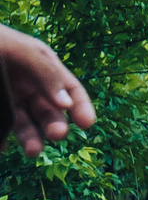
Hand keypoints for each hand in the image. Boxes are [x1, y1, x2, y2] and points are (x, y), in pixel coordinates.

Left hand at [0, 26, 92, 158]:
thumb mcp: (21, 49)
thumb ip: (46, 72)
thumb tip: (66, 104)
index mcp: (42, 69)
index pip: (70, 90)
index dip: (81, 106)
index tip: (87, 124)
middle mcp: (27, 89)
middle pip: (49, 112)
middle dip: (55, 125)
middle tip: (56, 135)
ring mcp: (7, 102)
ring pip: (25, 126)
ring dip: (32, 139)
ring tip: (34, 151)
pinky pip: (0, 131)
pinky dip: (3, 141)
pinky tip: (4, 145)